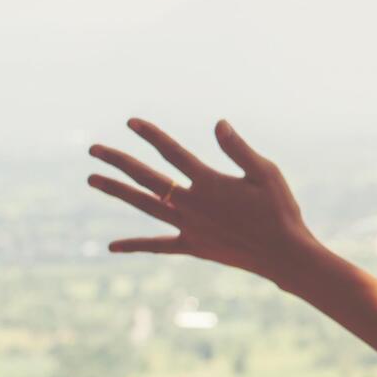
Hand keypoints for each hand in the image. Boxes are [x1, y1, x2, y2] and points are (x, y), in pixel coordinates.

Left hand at [89, 118, 324, 284]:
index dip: (151, 135)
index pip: (172, 152)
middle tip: (93, 149)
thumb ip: (239, 149)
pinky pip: (159, 245)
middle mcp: (192, 204)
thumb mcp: (267, 173)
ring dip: (117, 191)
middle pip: (146, 178)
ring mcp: (189, 226)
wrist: (284, 254)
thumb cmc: (280, 210)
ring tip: (92, 179)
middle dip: (118, 161)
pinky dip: (135, 245)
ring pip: (144, 205)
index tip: (131, 123)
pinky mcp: (193, 246)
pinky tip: (112, 246)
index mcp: (209, 183)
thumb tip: (218, 123)